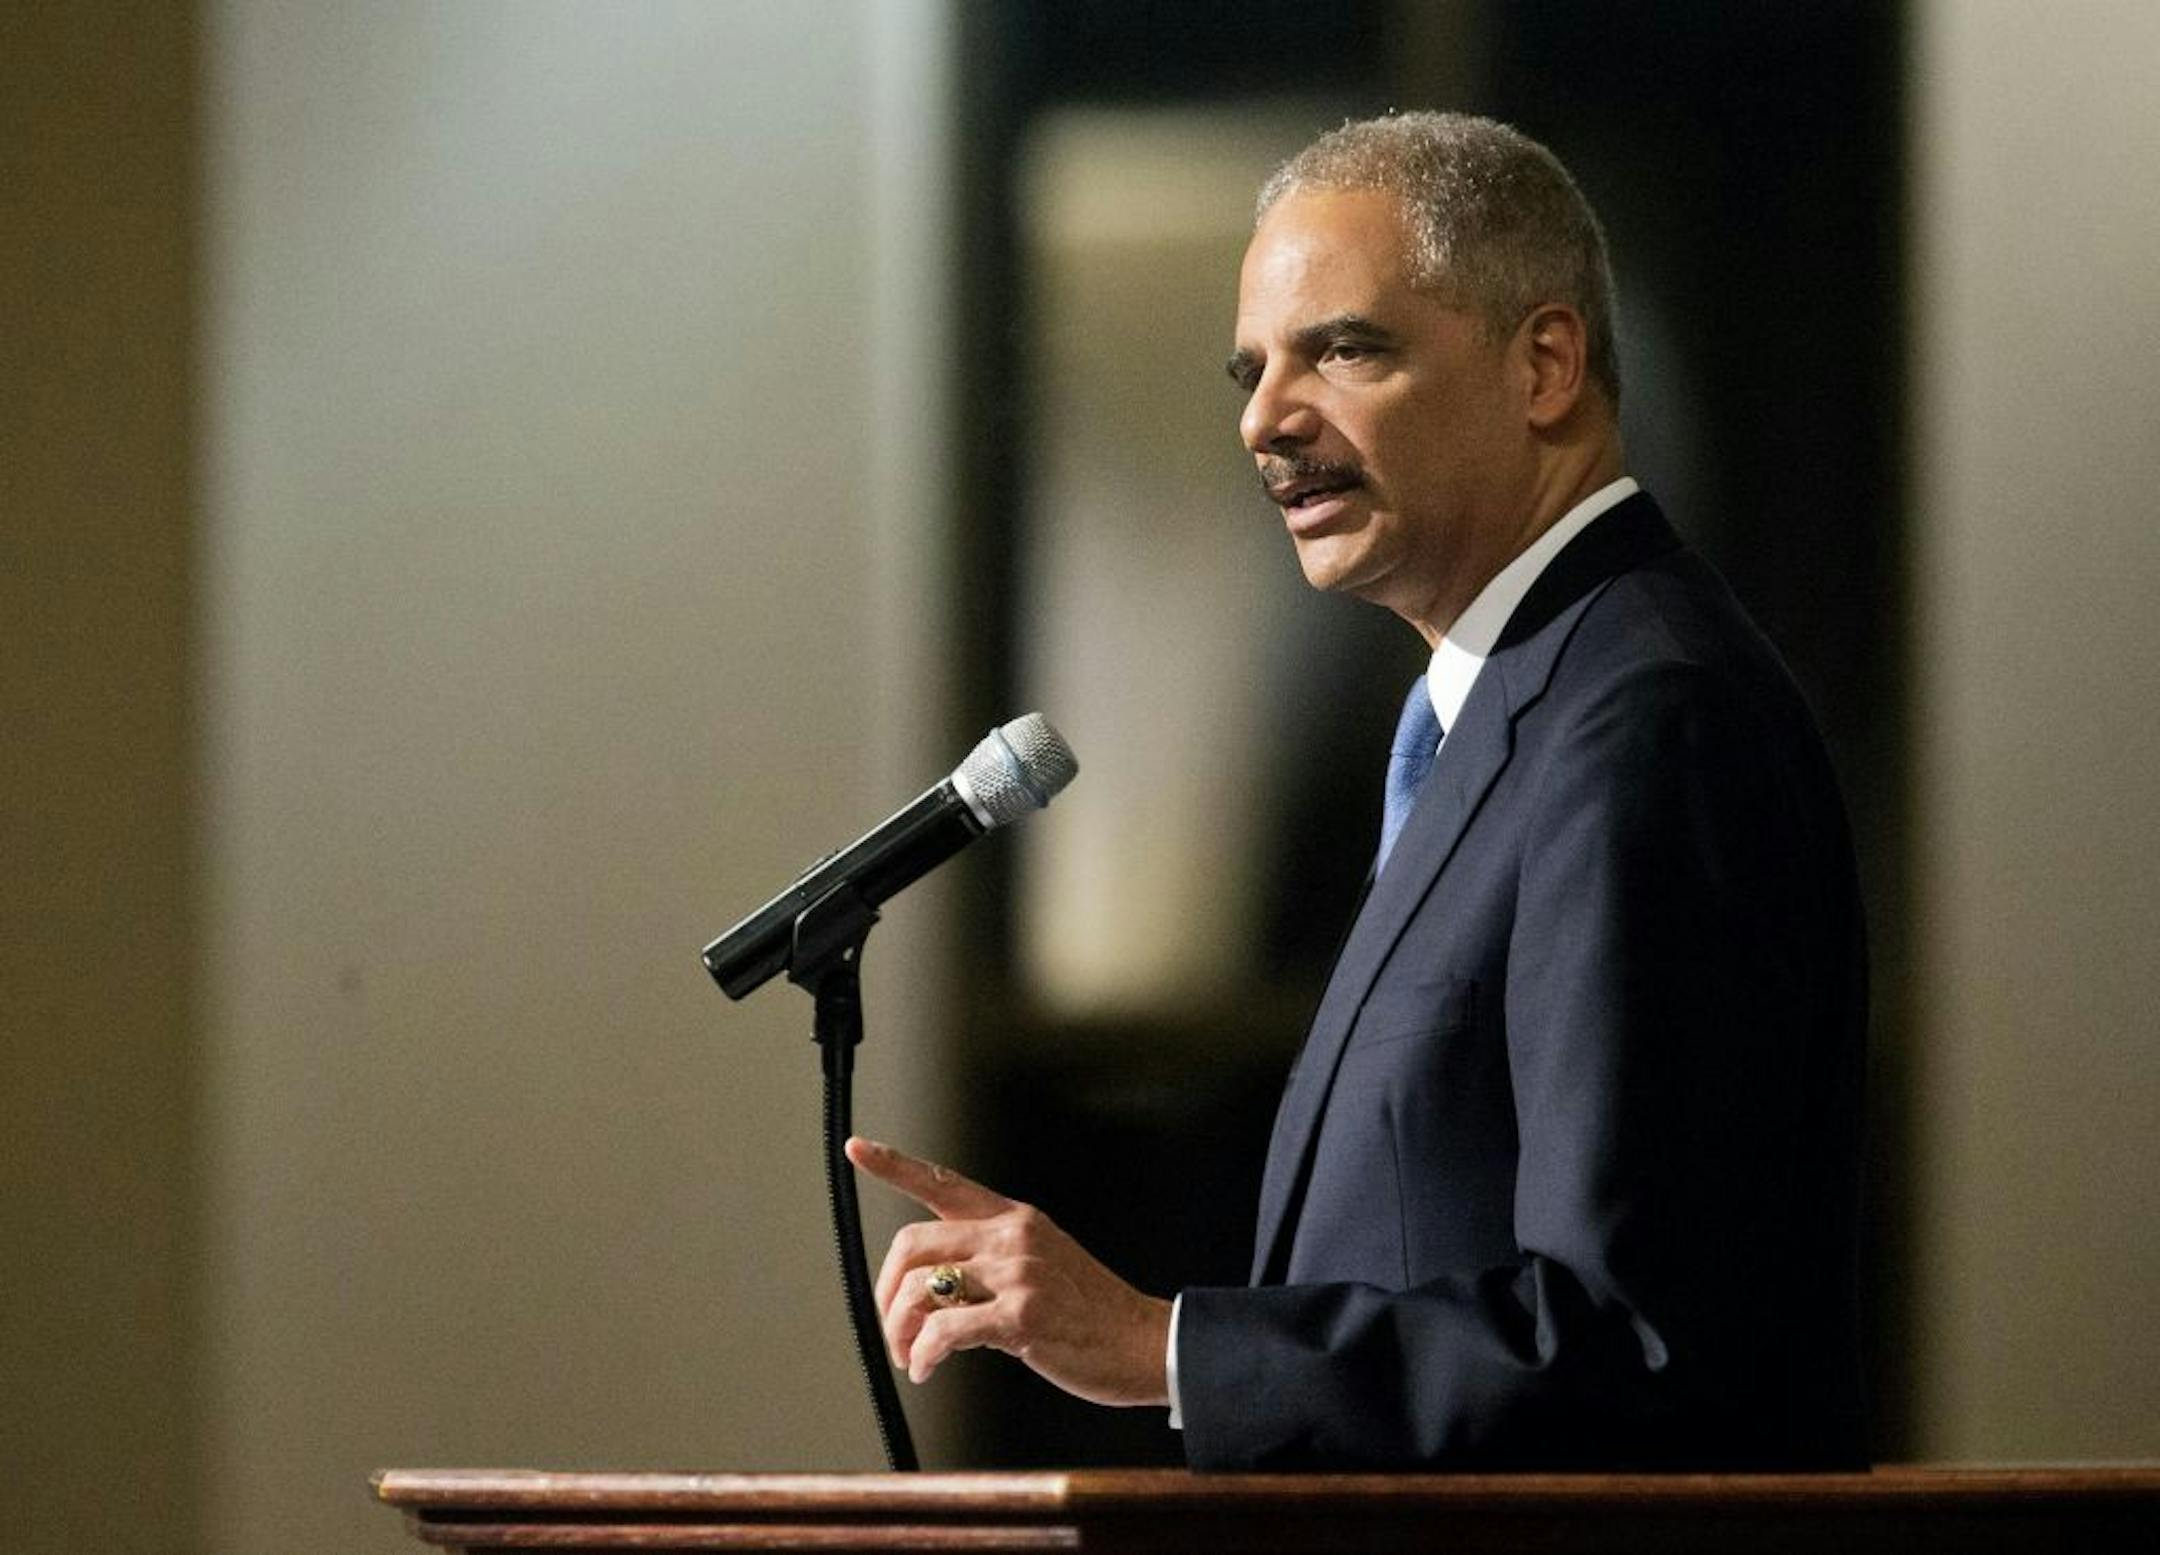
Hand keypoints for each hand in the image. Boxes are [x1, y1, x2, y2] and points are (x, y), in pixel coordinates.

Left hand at [845, 1136, 1171, 1407]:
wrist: (1147, 1343)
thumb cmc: (1094, 1314)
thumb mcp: (1044, 1266)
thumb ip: (992, 1264)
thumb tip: (934, 1293)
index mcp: (1015, 1219)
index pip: (944, 1183)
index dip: (894, 1165)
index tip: (857, 1149)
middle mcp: (1013, 1236)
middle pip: (912, 1246)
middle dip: (886, 1295)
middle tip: (893, 1331)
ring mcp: (1018, 1273)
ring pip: (920, 1289)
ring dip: (901, 1332)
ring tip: (912, 1356)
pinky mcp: (1021, 1315)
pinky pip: (944, 1330)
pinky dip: (923, 1354)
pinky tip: (927, 1368)